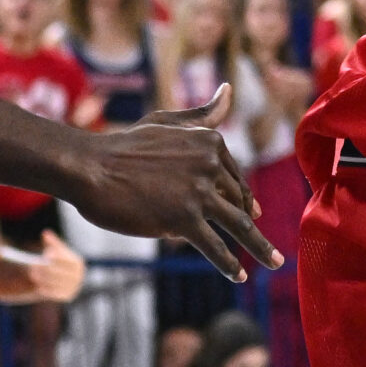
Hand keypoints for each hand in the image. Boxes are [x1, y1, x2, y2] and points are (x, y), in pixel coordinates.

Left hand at [23, 231, 86, 302]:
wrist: (63, 281)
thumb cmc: (58, 262)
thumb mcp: (56, 251)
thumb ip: (51, 242)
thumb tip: (45, 233)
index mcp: (77, 263)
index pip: (66, 259)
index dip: (57, 256)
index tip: (46, 255)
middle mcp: (78, 276)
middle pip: (60, 271)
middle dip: (45, 268)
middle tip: (32, 265)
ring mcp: (74, 287)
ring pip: (56, 283)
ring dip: (43, 279)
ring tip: (32, 274)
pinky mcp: (67, 297)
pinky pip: (55, 293)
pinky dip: (46, 290)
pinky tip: (38, 286)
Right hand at [74, 85, 282, 281]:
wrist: (91, 167)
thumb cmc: (124, 145)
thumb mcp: (167, 122)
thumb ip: (203, 115)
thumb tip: (229, 91)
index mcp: (209, 141)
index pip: (234, 177)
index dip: (242, 197)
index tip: (251, 213)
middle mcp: (210, 164)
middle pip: (237, 201)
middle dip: (251, 224)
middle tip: (266, 248)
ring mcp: (199, 192)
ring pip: (238, 225)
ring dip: (260, 247)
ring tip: (274, 263)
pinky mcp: (184, 219)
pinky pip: (215, 246)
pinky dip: (229, 264)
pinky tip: (239, 275)